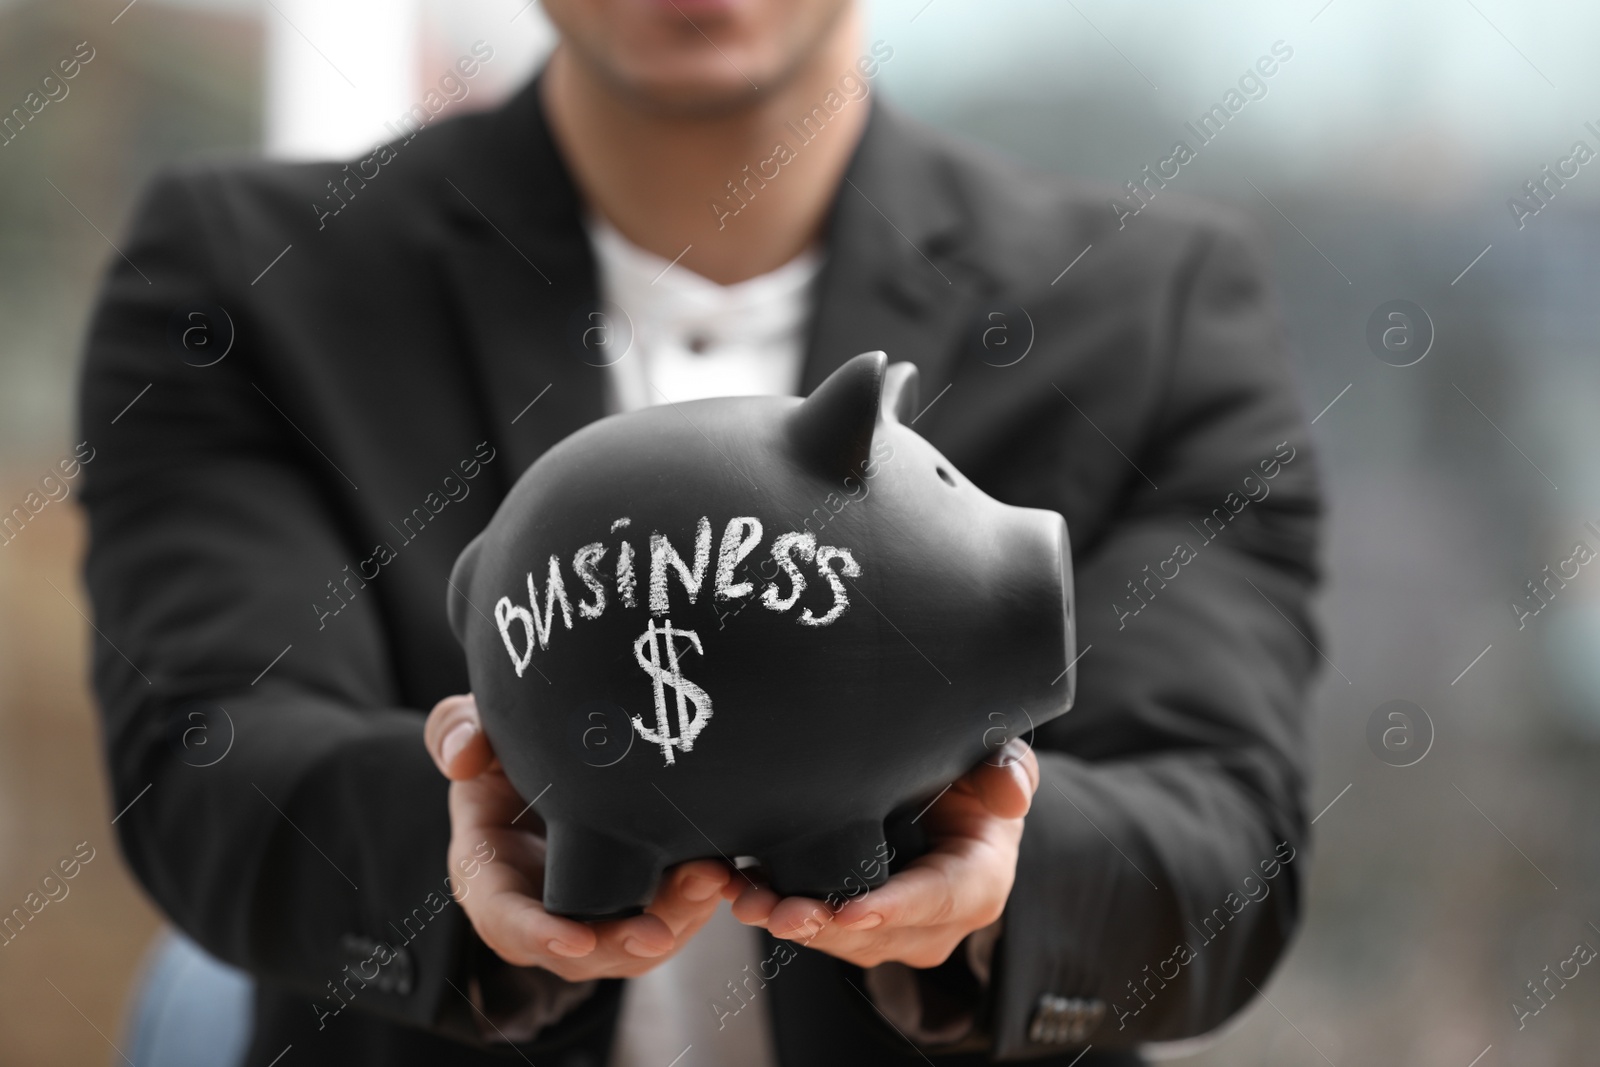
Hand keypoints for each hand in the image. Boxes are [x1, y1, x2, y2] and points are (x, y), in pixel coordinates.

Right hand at [424, 694, 733, 980]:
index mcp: (490, 877)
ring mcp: (593, 909)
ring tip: (712, 882)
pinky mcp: (638, 897)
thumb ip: (457, 732)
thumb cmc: (502, 748)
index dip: (540, 934)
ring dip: (676, 921)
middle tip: (662, 930)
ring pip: (634, 940)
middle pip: (584, 949)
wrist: (548, 755)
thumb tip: (461, 758)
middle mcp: (542, 908)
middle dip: (623, 943)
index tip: (577, 939)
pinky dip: (698, 900)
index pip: (506, 921)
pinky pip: (669, 913)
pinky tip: (727, 872)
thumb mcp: (472, 730)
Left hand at [730, 739, 1039, 969]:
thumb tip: (1010, 795)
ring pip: (837, 938)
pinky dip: (774, 908)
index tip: (851, 910)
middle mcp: (933, 924)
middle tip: (779, 910)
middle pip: (876, 933)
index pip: (935, 901)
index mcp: (977, 885)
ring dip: (790, 920)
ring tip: (748, 899)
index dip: (893, 908)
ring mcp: (890, 931)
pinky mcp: (852, 925)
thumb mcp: (1000, 764)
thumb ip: (1009, 771)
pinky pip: (813, 925)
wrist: (949, 796)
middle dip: (825, 925)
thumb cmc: (976, 780)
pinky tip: (736, 886)